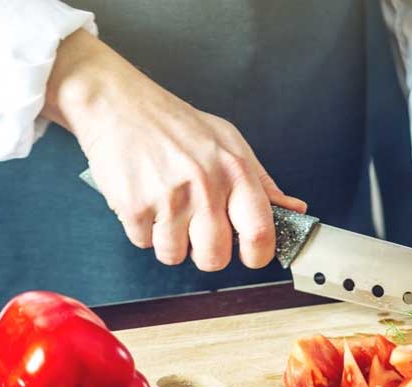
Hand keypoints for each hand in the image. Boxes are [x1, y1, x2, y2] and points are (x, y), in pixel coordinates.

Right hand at [41, 30, 305, 270]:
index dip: (257, 255)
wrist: (118, 104)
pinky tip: (145, 201)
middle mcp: (205, 186)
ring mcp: (169, 198)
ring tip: (167, 211)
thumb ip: (263, 182)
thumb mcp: (230, 143)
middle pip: (215, 257)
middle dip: (206, 255)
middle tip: (199, 233)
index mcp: (235, 171)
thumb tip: (294, 210)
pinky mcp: (134, 206)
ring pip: (175, 255)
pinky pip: (144, 243)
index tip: (250, 255)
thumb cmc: (176, 124)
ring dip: (170, 242)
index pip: (260, 233)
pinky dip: (143, 230)